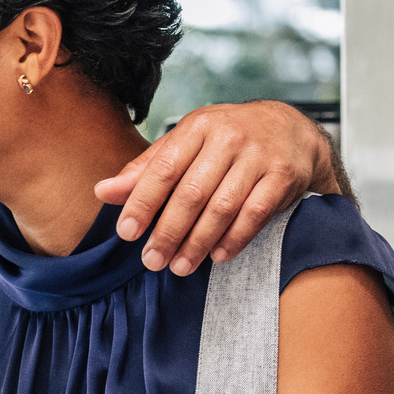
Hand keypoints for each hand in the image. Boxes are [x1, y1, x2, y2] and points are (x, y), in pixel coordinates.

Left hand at [97, 102, 336, 274]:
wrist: (290, 129)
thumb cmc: (225, 140)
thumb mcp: (184, 143)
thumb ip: (146, 170)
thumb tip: (103, 192)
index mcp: (197, 127)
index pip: (163, 169)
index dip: (142, 203)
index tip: (127, 233)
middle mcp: (228, 138)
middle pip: (191, 193)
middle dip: (168, 232)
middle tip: (152, 260)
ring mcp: (258, 156)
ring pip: (222, 208)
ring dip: (198, 243)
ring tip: (180, 266)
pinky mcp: (283, 176)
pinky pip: (255, 214)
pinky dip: (234, 239)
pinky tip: (217, 256)